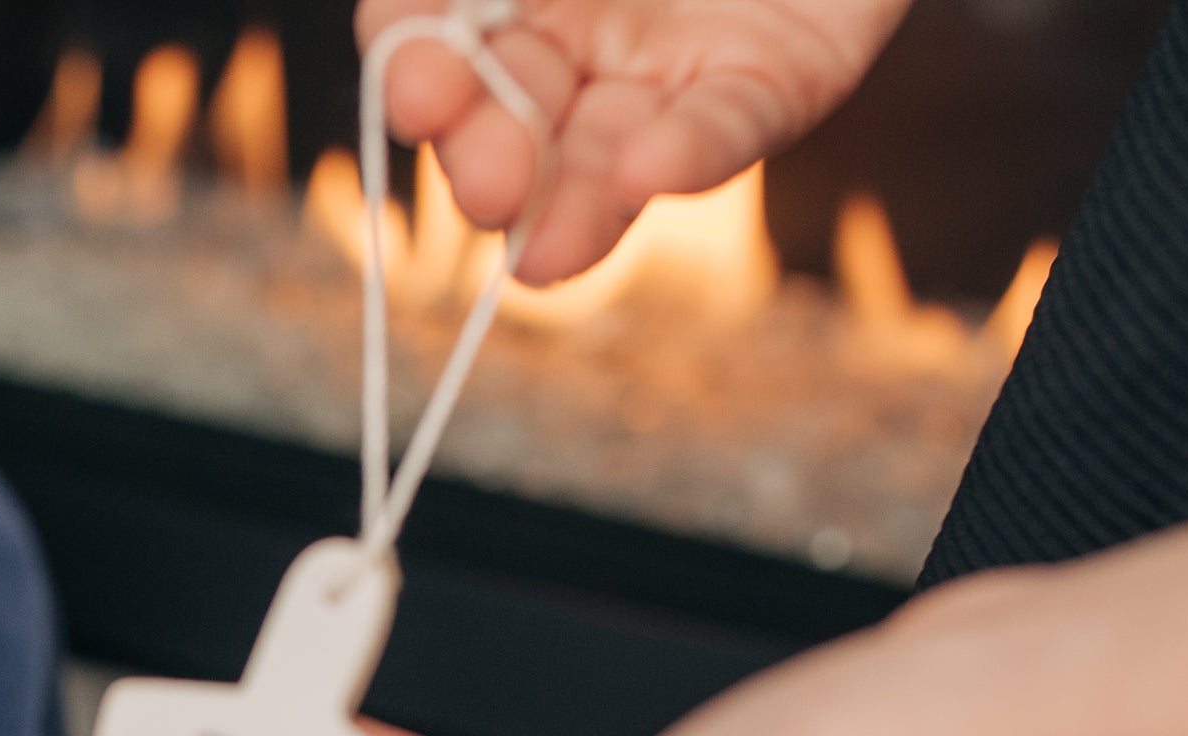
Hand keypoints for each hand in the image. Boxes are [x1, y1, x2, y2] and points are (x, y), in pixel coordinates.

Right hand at [360, 0, 910, 282]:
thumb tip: (438, 2)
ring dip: (568, 208)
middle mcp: (574, 30)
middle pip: (504, 114)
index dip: (412, 64)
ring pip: (604, 154)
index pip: (427, 31)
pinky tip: (649, 171)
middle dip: (487, 155)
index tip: (419, 95)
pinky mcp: (774, 82)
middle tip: (491, 187)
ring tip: (542, 257)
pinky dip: (688, 154)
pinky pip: (728, 126)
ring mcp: (669, 65)